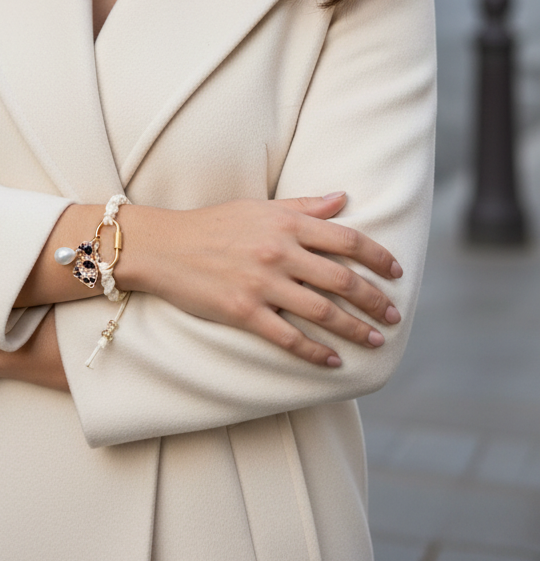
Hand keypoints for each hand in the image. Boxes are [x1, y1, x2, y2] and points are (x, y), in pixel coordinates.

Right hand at [120, 193, 402, 367]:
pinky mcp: (245, 313)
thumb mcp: (258, 207)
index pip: (347, 240)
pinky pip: (290, 338)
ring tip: (376, 340)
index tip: (395, 272)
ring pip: (323, 312)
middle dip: (375, 300)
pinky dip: (317, 353)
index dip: (378, 257)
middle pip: (343, 279)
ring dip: (356, 329)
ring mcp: (263, 284)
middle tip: (394, 314)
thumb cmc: (212, 224)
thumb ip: (303, 206)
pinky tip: (334, 361)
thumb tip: (342, 199)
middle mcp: (279, 252)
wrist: (164, 247)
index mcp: (285, 223)